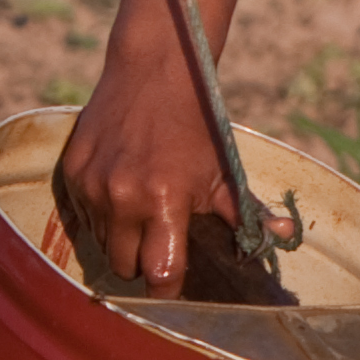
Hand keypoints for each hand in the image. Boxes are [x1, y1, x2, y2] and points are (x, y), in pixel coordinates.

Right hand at [51, 0, 248, 292]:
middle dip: (143, 264)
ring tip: (141, 211)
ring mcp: (93, 187)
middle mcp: (123, 198)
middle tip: (159, 242)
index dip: (169, 287)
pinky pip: (84, 219)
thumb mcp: (222, 170)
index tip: (176, 282)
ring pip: (103, 245)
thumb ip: (246, 212)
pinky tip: (120, 191)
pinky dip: (101, 216)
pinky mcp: (72, 175)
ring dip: (121, 239)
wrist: (152, 73)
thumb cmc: (195, 126)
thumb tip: (286, 236)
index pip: (160, 276)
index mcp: (165, 201)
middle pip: (126, 268)